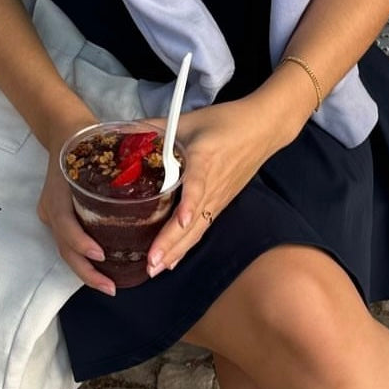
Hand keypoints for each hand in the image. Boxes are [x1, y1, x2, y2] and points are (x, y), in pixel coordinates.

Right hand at [37, 111, 117, 296]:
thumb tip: (168, 175)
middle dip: (86, 270)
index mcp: (60, 188)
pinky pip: (71, 244)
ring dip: (87, 271)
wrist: (65, 131)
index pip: (64, 222)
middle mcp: (52, 206)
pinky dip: (87, 261)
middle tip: (110, 286)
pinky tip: (106, 271)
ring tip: (110, 286)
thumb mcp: (106, 146)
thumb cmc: (91, 137)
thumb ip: (129, 161)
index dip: (80, 241)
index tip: (101, 254)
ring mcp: (53, 214)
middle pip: (64, 246)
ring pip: (66, 250)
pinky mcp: (59, 218)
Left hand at [146, 97, 284, 277]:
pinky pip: (203, 227)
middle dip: (172, 243)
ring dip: (177, 251)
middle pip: (194, 220)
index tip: (182, 221)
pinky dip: (187, 245)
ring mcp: (219, 197)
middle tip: (151, 263)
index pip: (197, 185)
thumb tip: (124, 132)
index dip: (189, 204)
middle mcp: (213, 185)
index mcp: (205, 159)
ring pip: (198, 229)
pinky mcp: (221, 202)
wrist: (263, 128)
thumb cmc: (227, 121)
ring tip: (156, 269)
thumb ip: (155, 126)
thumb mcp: (189, 119)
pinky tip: (172, 260)